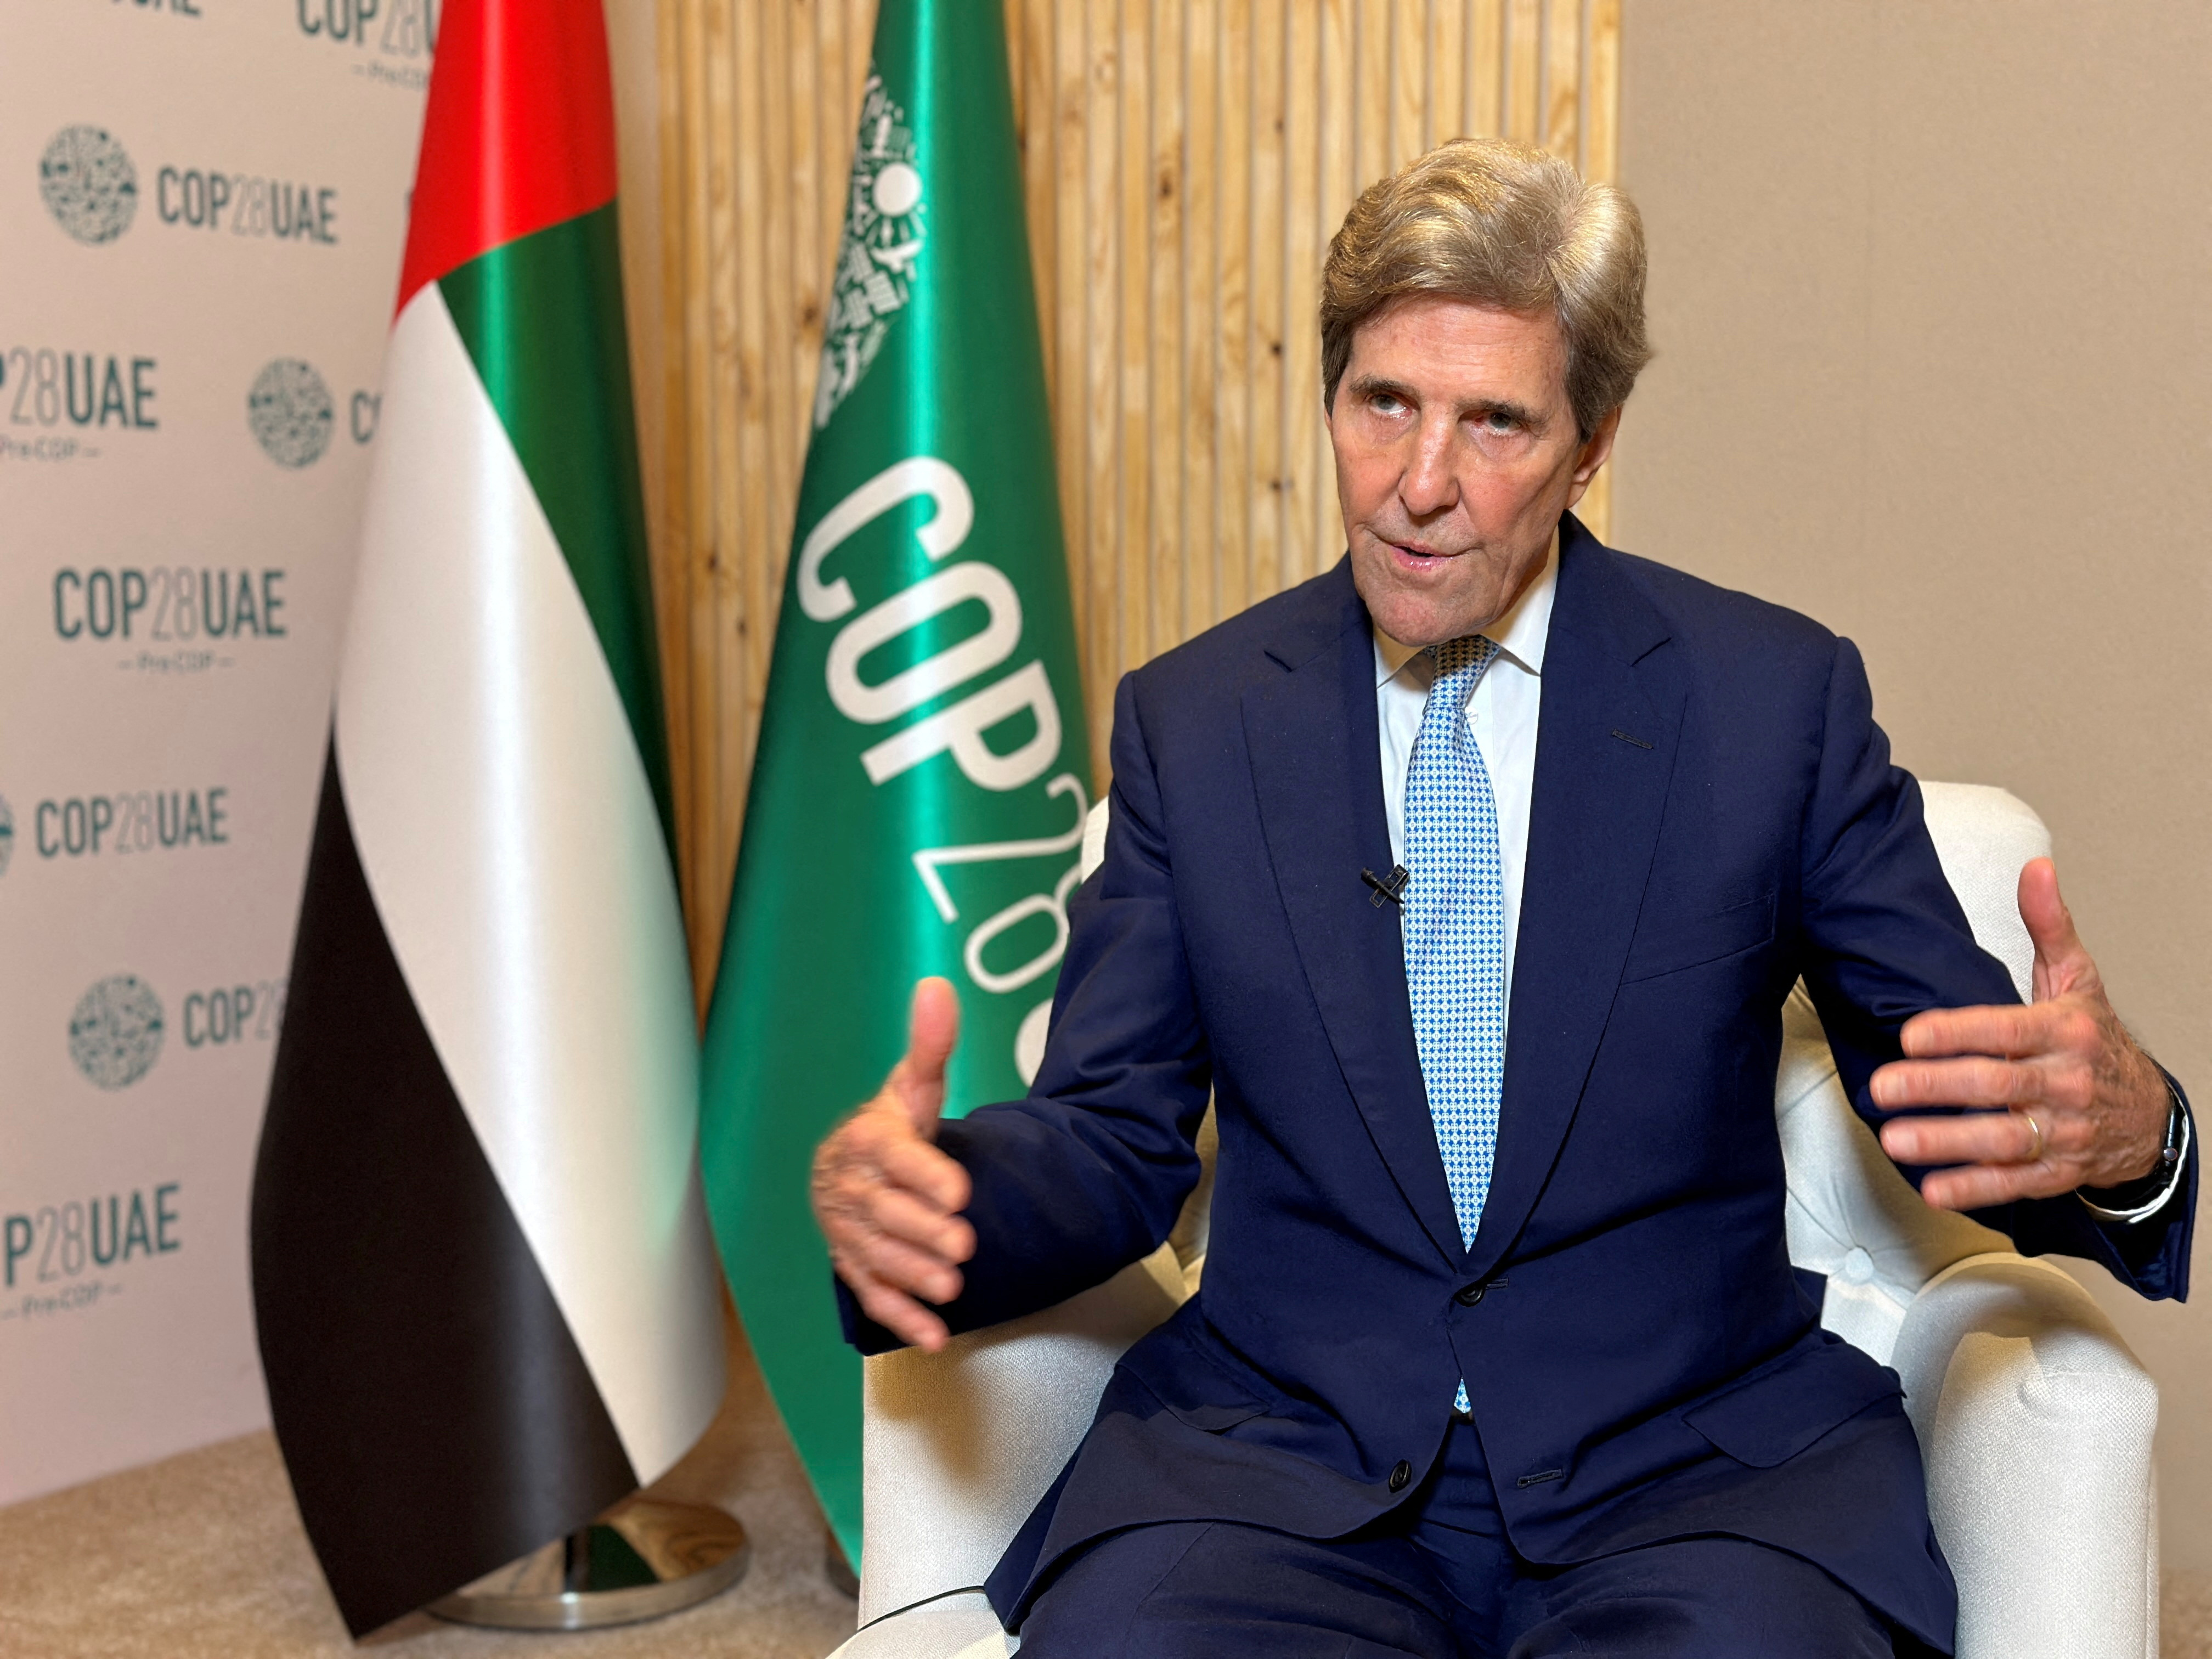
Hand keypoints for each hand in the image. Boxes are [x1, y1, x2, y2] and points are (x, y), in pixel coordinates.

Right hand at [811, 977, 975, 1350]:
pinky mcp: (853, 1267)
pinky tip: (935, 1335)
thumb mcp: (912, 1088)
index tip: (959, 1190)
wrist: (853, 1169)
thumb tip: (938, 986)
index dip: (922, 1173)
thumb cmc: (892, 1129)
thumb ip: (930, 1045)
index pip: (888, 1155)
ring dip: (911, 1275)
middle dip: (922, 1231)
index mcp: (863, 1141)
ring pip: (875, 1256)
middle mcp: (848, 1188)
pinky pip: (871, 1295)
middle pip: (882, 1213)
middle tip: (964, 1244)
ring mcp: (847, 1232)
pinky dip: (901, 1318)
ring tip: (952, 1288)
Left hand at [1874, 858, 2168, 1210]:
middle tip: (1884, 1086)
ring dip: (1947, 1142)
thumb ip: (2049, 927)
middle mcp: (2065, 1083)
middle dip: (1938, 1086)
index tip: (1910, 1034)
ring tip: (1897, 1138)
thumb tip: (2035, 868)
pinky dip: (1974, 1188)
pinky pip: (2014, 1182)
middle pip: (1998, 1085)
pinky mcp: (2058, 1170)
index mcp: (2064, 1032)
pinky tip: (1933, 1187)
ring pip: (2002, 1138)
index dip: (1957, 1033)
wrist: (2149, 1114)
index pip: (2004, 1030)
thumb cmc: (2096, 1041)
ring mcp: (2063, 1131)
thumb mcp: (2079, 980)